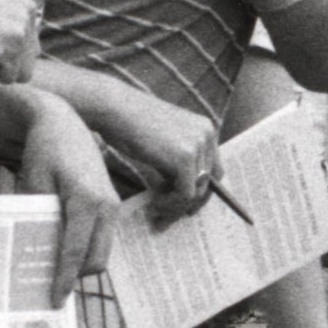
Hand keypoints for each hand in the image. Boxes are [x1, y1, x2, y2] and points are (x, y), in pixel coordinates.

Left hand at [18, 96, 119, 289]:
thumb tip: (41, 257)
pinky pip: (101, 238)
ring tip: (55, 271)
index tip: (55, 301)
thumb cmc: (43, 150)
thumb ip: (40, 220)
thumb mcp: (33, 185)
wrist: (62, 121)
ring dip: (81, 264)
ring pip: (101, 251)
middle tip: (50, 289)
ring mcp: (112, 205)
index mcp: (85, 200)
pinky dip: (85, 249)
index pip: (74, 252)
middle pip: (96, 259)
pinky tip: (64, 249)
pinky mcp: (112, 204)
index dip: (63, 279)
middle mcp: (106, 205)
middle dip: (75, 277)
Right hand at [98, 93, 218, 225]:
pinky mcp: (184, 157)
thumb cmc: (129, 125)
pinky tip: (154, 204)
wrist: (113, 108)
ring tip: (157, 214)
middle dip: (188, 205)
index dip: (199, 193)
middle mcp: (206, 135)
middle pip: (208, 184)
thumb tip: (184, 198)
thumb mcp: (163, 144)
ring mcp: (197, 144)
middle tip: (167, 220)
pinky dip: (170, 205)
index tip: (185, 210)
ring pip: (196, 192)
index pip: (213, 170)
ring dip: (176, 208)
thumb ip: (178, 163)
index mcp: (204, 129)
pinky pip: (185, 193)